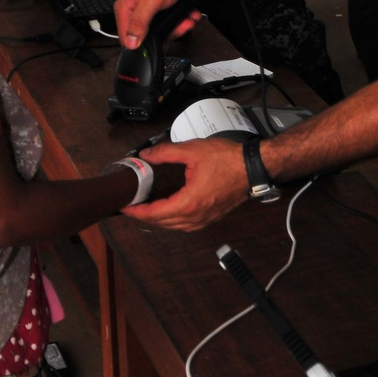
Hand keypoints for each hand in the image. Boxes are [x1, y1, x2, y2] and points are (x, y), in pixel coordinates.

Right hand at [115, 0, 194, 47]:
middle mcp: (134, 7)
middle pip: (148, 34)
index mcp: (126, 7)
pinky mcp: (160, 2)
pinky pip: (169, 17)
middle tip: (182, 27)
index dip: (145, 44)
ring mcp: (147, 4)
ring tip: (189, 18)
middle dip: (169, 32)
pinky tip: (190, 14)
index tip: (162, 41)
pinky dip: (182, 17)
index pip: (127, 38)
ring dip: (179, 25)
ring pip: (162, 26)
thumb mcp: (152, 0)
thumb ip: (140, 22)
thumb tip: (130, 42)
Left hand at [122, 138, 248, 230]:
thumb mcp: (192, 150)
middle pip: (162, 223)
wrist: (253, 167)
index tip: (124, 205)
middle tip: (131, 205)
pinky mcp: (211, 217)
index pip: (154, 214)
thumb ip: (165, 152)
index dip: (136, 211)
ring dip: (158, 220)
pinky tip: (169, 211)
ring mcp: (205, 219)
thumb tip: (145, 155)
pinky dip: (173, 221)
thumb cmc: (227, 159)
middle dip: (144, 216)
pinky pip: (186, 225)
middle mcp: (195, 217)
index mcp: (188, 203)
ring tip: (146, 208)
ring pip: (174, 227)